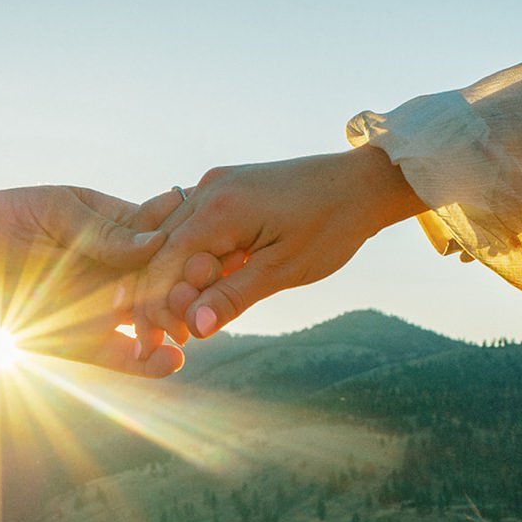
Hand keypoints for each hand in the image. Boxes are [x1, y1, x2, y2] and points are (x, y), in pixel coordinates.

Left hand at [0, 185, 184, 375]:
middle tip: (203, 294)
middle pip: (169, 282)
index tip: (211, 246)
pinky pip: (127, 358)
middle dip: (188, 289)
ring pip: (155, 322)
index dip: (190, 242)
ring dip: (175, 326)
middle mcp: (122, 271)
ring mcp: (108, 309)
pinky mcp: (88, 344)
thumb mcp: (53, 212)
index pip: (168, 236)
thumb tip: (156, 240)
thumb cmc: (2, 220)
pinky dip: (150, 363)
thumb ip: (103, 230)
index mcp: (121, 229)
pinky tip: (170, 362)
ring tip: (187, 330)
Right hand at [129, 148, 425, 353]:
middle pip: (162, 250)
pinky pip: (194, 225)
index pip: (164, 263)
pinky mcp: (227, 187)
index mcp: (220, 210)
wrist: (362, 184)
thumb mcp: (283, 270)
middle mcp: (209, 190)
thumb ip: (233, 296)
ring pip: (174, 237)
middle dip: (164, 294)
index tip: (167, 337)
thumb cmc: (331, 227)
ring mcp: (216, 185)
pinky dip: (194, 256)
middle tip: (176, 334)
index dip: (158, 304)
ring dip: (179, 277)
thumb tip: (194, 327)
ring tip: (197, 312)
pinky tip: (210, 282)